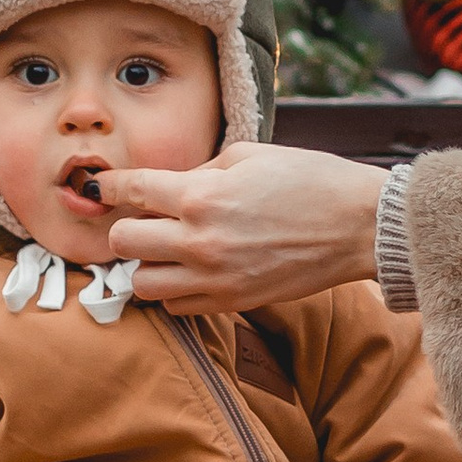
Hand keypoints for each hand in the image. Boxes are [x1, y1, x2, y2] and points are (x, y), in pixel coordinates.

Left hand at [101, 139, 383, 311]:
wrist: (360, 226)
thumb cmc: (311, 179)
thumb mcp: (249, 155)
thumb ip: (200, 171)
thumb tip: (170, 186)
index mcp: (201, 196)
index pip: (130, 191)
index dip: (108, 185)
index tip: (102, 186)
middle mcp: (199, 240)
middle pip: (122, 243)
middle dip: (125, 227)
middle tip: (142, 219)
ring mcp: (215, 277)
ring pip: (142, 283)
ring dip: (148, 264)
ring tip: (166, 250)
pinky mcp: (233, 302)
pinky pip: (176, 306)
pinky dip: (175, 289)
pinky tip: (192, 270)